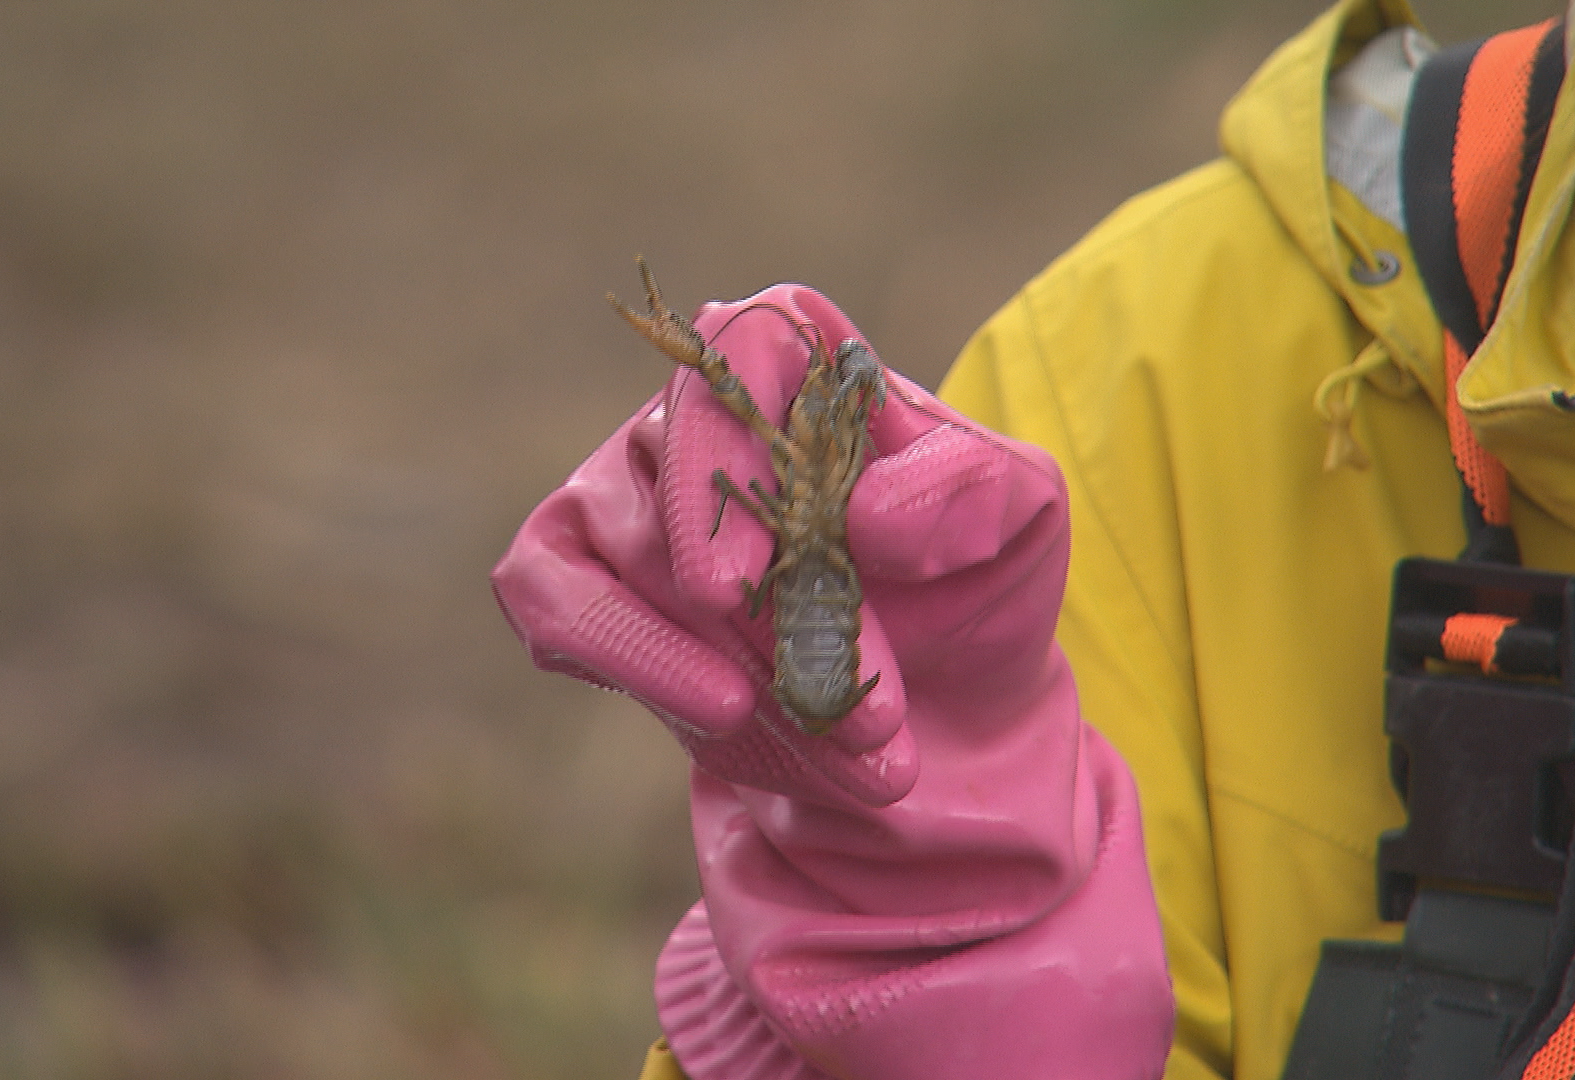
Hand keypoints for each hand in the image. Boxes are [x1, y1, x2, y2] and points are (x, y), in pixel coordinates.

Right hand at [494, 273, 1067, 810]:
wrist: (938, 718)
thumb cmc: (971, 591)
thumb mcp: (1020, 526)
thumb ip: (966, 489)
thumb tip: (866, 507)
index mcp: (800, 360)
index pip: (741, 349)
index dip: (728, 453)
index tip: (742, 582)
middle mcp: (698, 409)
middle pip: (687, 479)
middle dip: (777, 620)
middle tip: (874, 717)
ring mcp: (626, 491)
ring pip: (639, 563)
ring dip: (741, 670)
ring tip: (856, 752)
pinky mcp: (575, 576)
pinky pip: (554, 600)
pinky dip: (631, 663)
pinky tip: (716, 715)